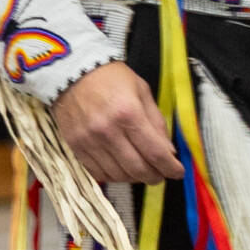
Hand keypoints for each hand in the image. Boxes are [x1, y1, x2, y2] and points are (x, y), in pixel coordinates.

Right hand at [53, 60, 181, 186]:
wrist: (72, 72)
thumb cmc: (111, 78)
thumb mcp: (142, 91)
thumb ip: (156, 122)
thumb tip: (169, 152)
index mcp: (129, 113)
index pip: (155, 152)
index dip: (170, 168)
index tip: (178, 172)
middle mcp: (108, 131)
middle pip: (138, 169)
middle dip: (155, 176)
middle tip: (161, 174)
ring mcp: (89, 142)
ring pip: (119, 175)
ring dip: (135, 178)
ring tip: (142, 170)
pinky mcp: (75, 147)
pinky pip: (99, 173)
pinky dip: (114, 176)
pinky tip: (121, 169)